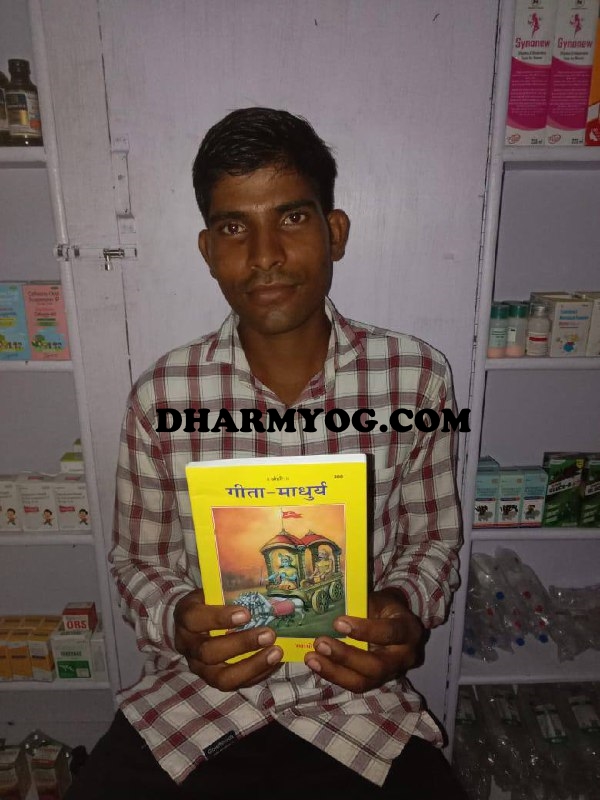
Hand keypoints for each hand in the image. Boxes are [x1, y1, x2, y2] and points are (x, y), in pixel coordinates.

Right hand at [174, 589, 282, 690]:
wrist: (194, 624)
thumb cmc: (209, 603)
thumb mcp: (213, 591)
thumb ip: (231, 593)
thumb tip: (266, 595)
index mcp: (185, 618)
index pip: (194, 619)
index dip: (219, 618)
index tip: (246, 613)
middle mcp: (188, 646)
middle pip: (209, 652)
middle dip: (242, 644)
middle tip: (269, 634)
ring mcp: (200, 668)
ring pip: (222, 677)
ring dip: (252, 666)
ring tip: (276, 652)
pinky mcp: (214, 680)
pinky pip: (236, 684)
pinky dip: (258, 674)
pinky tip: (275, 662)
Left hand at [304, 588, 424, 691]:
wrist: (395, 621)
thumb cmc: (384, 607)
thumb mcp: (378, 599)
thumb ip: (360, 605)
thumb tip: (329, 605)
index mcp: (408, 630)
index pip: (389, 633)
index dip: (365, 630)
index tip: (338, 622)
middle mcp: (404, 657)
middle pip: (377, 666)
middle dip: (346, 656)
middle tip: (320, 643)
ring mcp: (391, 673)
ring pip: (364, 681)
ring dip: (334, 671)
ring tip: (311, 657)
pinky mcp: (376, 682)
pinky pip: (355, 684)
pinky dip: (333, 675)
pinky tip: (315, 664)